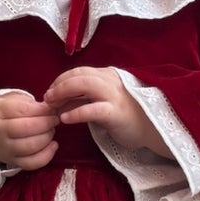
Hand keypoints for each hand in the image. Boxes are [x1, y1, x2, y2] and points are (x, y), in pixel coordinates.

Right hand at [0, 92, 58, 174]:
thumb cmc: (3, 114)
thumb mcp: (10, 100)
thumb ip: (28, 102)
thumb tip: (50, 108)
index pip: (22, 110)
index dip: (42, 109)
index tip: (52, 108)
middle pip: (26, 128)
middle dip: (46, 123)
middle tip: (54, 119)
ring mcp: (4, 149)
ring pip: (30, 146)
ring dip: (47, 137)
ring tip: (51, 130)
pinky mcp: (12, 162)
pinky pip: (31, 163)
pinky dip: (47, 155)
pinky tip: (53, 145)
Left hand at [42, 67, 169, 156]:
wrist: (153, 129)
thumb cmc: (126, 116)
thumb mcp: (103, 102)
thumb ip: (84, 98)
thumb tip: (59, 101)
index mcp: (106, 76)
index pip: (78, 71)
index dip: (60, 80)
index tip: (50, 92)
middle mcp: (110, 81)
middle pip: (78, 74)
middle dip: (58, 84)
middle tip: (47, 98)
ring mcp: (114, 95)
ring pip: (84, 84)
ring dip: (63, 92)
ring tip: (52, 105)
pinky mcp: (116, 113)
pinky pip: (92, 109)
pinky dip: (75, 112)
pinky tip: (65, 119)